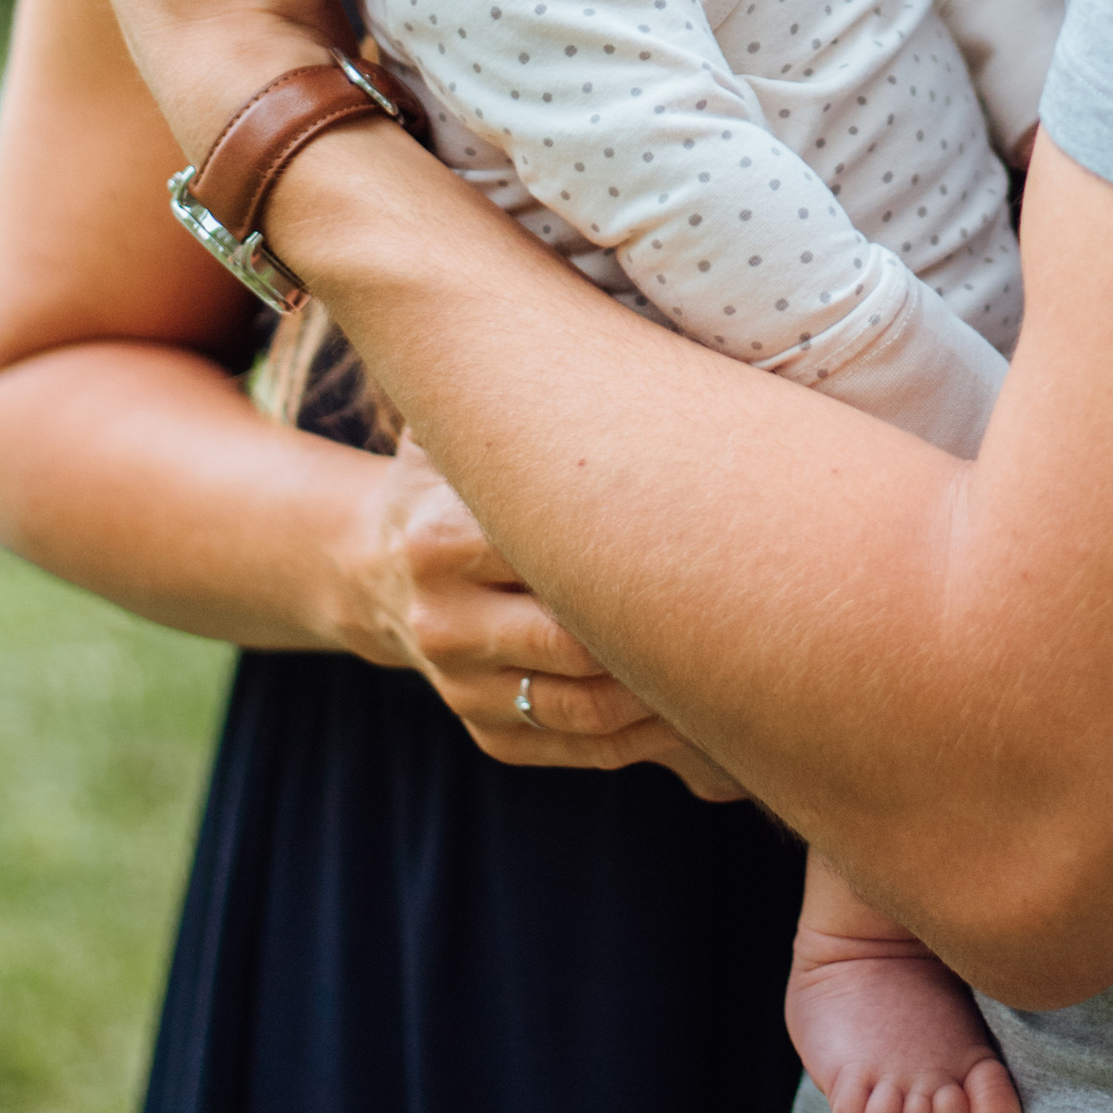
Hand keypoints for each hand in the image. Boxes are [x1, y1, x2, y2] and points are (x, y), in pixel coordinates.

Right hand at [347, 438, 743, 799]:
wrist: (375, 566)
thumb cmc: (453, 479)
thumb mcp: (461, 432)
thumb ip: (520, 406)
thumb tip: (611, 366)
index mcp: (441, 539)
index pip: (548, 556)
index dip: (632, 548)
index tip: (703, 527)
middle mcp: (444, 622)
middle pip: (573, 641)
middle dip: (656, 626)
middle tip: (737, 600)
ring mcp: (463, 687)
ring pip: (583, 707)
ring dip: (660, 692)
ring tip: (729, 658)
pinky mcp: (486, 733)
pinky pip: (580, 746)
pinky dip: (643, 732)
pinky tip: (690, 701)